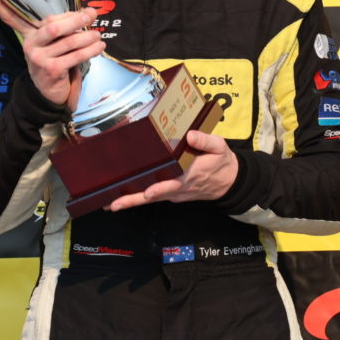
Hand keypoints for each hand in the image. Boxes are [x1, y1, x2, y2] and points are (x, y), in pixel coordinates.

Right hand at [0, 0, 104, 107]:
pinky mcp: (52, 70)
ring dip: (88, 37)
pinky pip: (75, 56)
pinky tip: (99, 47)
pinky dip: (90, 50)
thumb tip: (88, 11)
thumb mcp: (55, 43)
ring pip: (68, 41)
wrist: (50, 94)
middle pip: (53, 26)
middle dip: (75, 19)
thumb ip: (65, 26)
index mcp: (29, 35)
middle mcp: (30, 45)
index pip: (13, 18)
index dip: (0, 6)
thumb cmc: (55, 62)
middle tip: (91, 14)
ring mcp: (40, 58)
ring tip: (98, 35)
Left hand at [106, 130, 237, 211]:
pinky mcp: (171, 193)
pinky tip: (122, 196)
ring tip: (110, 203)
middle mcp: (179, 188)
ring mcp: (174, 193)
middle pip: (154, 196)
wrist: (229, 182)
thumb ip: (206, 141)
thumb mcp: (220, 147)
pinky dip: (137, 198)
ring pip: (150, 199)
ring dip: (130, 201)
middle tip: (114, 204)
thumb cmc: (221, 162)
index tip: (149, 192)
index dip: (160, 189)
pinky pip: (152, 197)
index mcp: (190, 175)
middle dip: (133, 200)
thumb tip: (190, 135)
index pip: (173, 184)